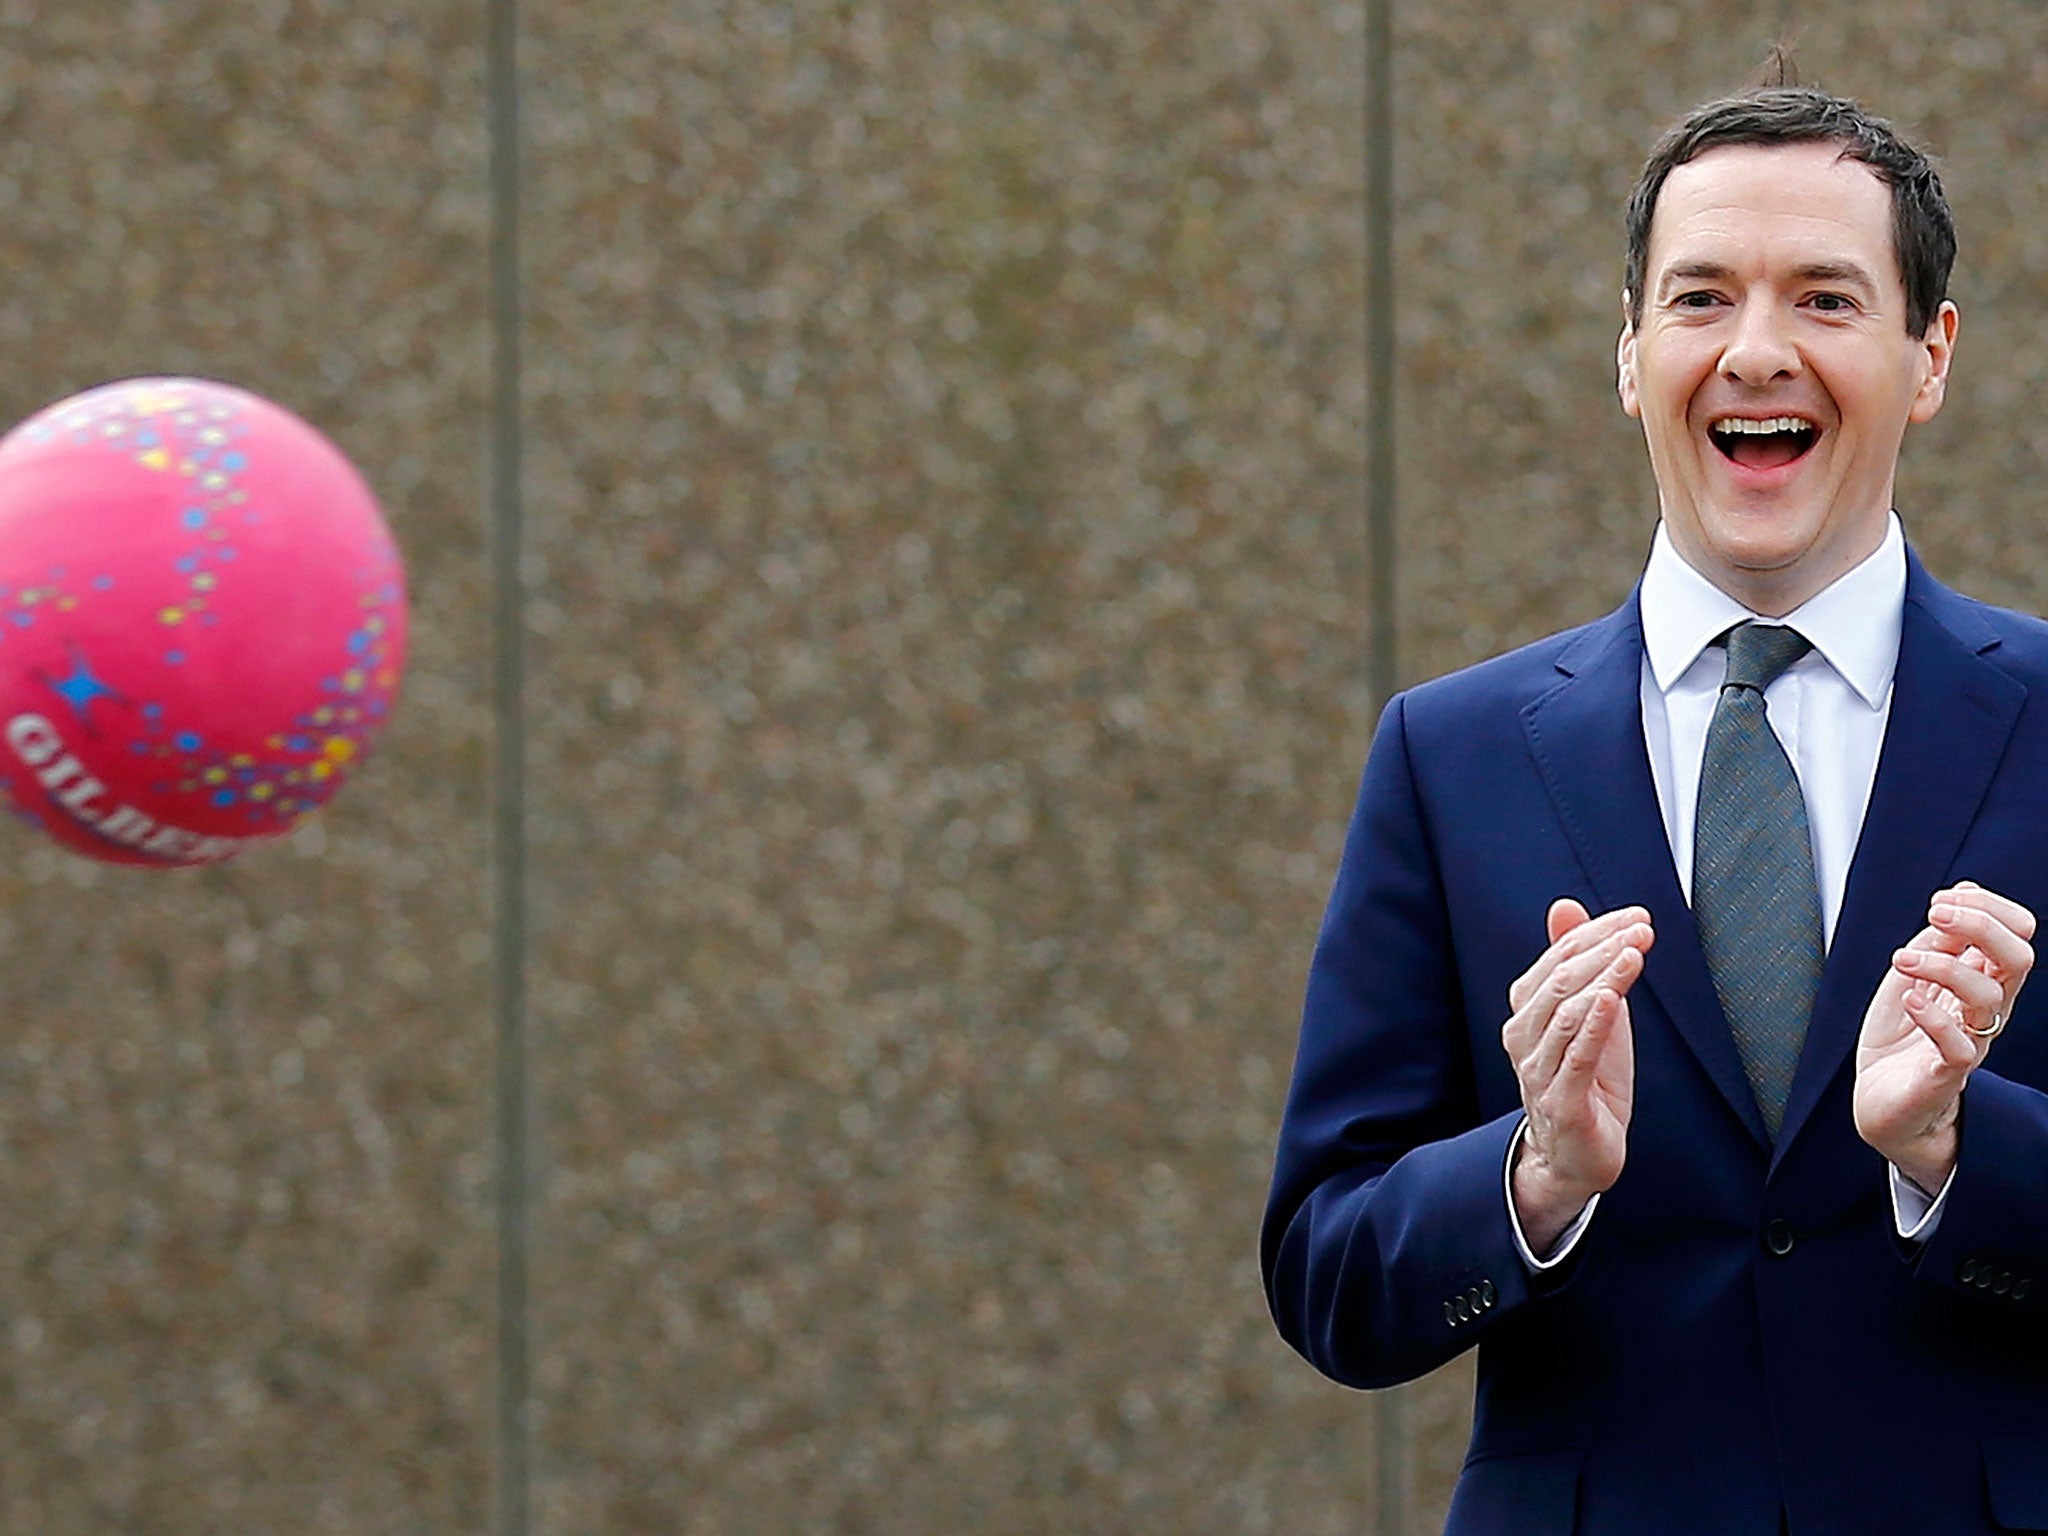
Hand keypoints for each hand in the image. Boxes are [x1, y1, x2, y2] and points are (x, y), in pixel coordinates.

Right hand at [1503, 898, 1652, 1254]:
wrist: (1576, 1155)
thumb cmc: (1585, 1082)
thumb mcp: (1587, 1017)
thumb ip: (1576, 965)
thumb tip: (1565, 906)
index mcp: (1527, 1012)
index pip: (1557, 958)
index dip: (1596, 933)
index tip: (1637, 917)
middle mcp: (1523, 1038)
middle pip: (1559, 980)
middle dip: (1603, 948)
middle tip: (1642, 930)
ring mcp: (1538, 1071)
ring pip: (1565, 1013)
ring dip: (1603, 978)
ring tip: (1634, 953)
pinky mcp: (1561, 1102)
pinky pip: (1574, 1057)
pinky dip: (1590, 1025)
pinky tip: (1609, 998)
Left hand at [1854, 882, 2035, 1191]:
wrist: (1882, 1103)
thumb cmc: (1900, 1037)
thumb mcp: (1914, 975)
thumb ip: (1937, 939)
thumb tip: (1960, 893)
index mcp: (1982, 980)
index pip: (2016, 935)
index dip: (1989, 907)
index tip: (1941, 900)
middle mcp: (1986, 1010)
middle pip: (2018, 959)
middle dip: (1981, 925)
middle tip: (1934, 913)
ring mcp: (1970, 1042)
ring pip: (1989, 996)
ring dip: (1942, 964)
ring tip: (1901, 959)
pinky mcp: (1946, 1075)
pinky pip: (1960, 1046)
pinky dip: (1935, 1018)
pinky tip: (1909, 1000)